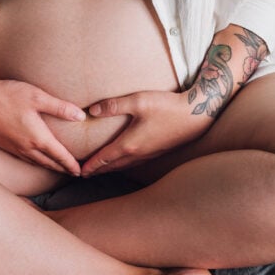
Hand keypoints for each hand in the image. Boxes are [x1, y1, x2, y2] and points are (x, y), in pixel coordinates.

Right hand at [0, 74, 86, 175]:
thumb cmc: (7, 95)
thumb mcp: (37, 97)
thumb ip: (60, 107)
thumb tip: (81, 116)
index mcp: (37, 137)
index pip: (59, 155)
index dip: (71, 164)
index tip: (80, 171)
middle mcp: (26, 147)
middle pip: (49, 162)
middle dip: (62, 168)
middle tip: (73, 173)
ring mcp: (14, 148)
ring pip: (36, 162)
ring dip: (49, 166)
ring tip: (58, 168)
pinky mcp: (4, 145)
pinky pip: (24, 159)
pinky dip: (35, 162)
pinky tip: (35, 158)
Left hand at [80, 90, 215, 176]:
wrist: (196, 115)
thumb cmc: (167, 106)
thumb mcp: (138, 100)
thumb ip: (113, 105)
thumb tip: (91, 110)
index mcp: (129, 144)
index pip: (104, 158)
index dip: (90, 166)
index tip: (79, 172)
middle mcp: (138, 154)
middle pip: (113, 166)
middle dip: (98, 170)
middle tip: (85, 174)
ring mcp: (149, 155)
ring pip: (124, 166)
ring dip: (111, 169)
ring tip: (101, 169)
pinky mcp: (158, 152)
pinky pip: (135, 163)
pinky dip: (124, 165)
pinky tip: (125, 160)